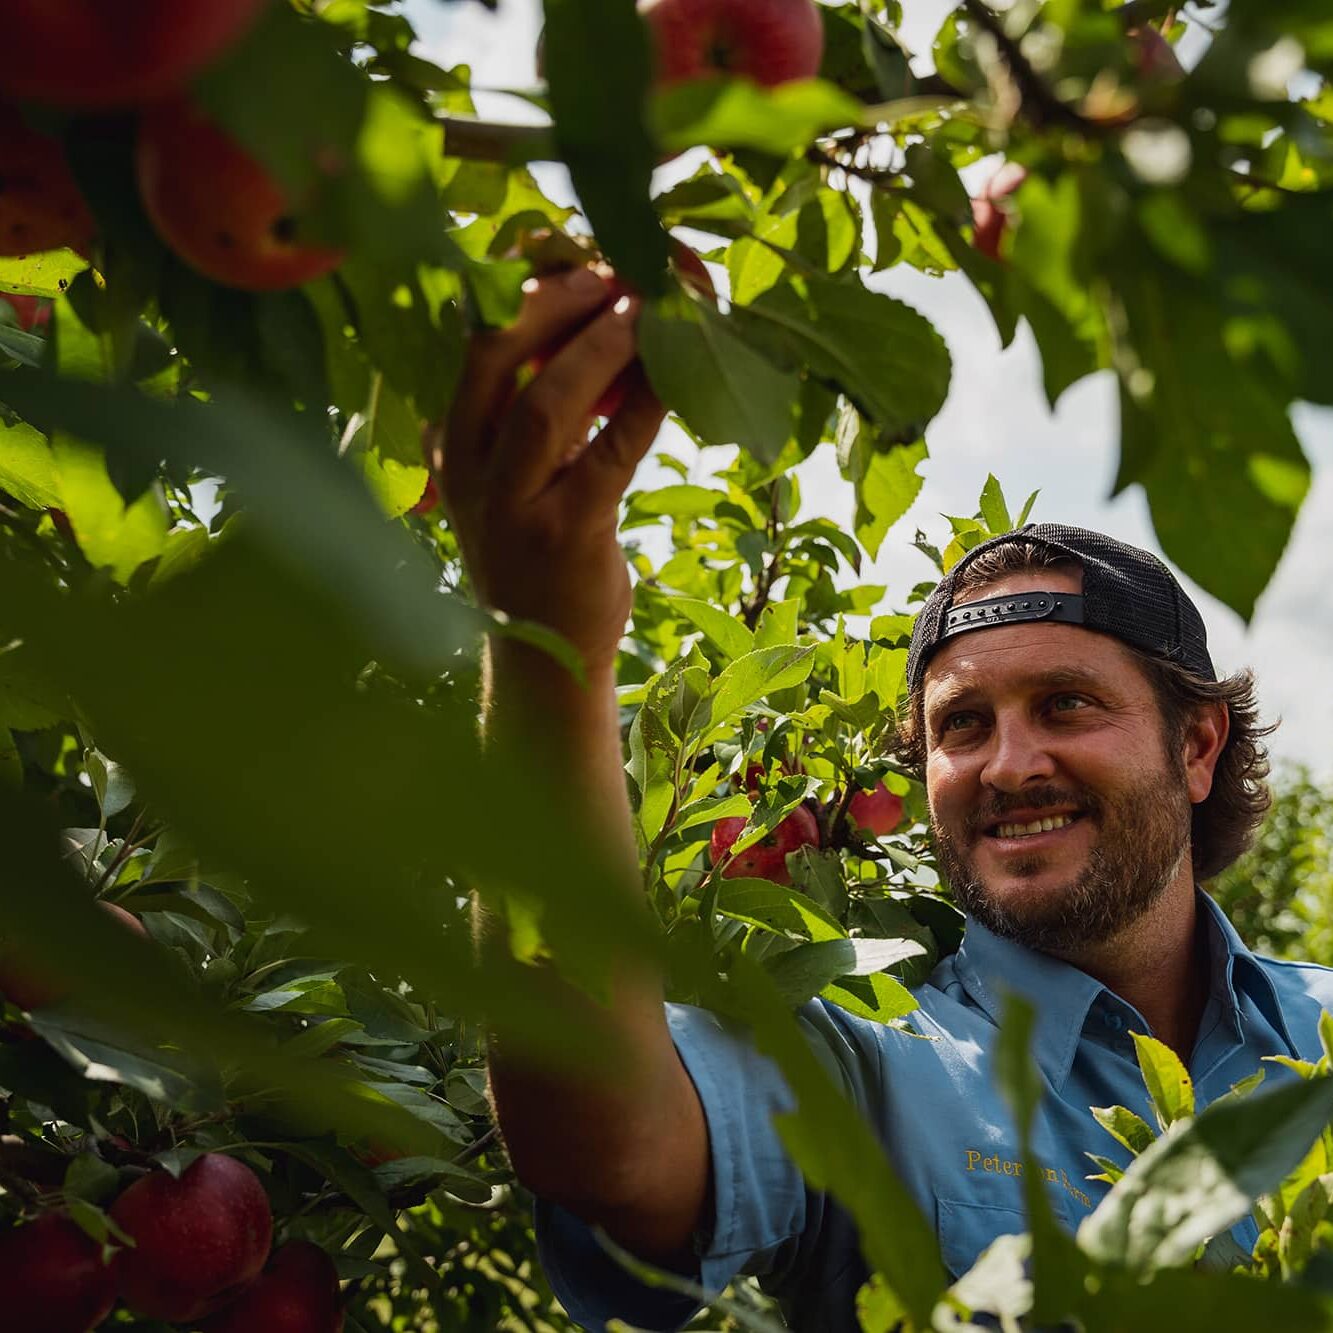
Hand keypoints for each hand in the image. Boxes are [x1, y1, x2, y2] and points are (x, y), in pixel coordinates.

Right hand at [427, 267, 665, 677]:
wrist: (542, 660)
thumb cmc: (535, 556)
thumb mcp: (512, 479)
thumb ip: (533, 412)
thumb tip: (597, 327)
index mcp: (448, 442)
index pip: (470, 345)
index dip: (521, 291)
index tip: (571, 255)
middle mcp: (467, 469)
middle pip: (493, 356)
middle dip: (553, 301)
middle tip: (608, 269)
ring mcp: (511, 505)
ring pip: (548, 401)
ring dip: (602, 344)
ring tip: (645, 306)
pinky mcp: (566, 533)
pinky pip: (611, 451)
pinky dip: (648, 402)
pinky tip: (677, 373)